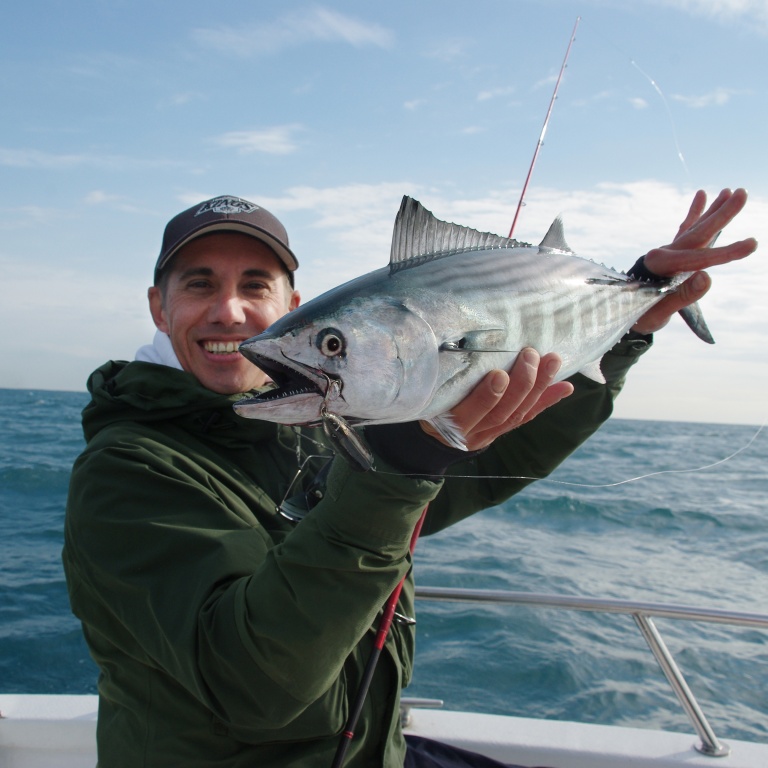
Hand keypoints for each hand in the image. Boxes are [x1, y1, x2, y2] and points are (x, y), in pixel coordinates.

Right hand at [421, 349, 573, 450]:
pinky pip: (525, 418)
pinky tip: (564, 388)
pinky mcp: (498, 434)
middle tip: (531, 355)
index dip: (487, 397)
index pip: (469, 413)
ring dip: (539, 388)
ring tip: (553, 362)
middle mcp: (469, 434)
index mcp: (446, 423)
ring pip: (517, 415)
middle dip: (521, 384)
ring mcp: (486, 436)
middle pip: (501, 413)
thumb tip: (452, 341)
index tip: (500, 373)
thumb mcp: (423, 392)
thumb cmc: (423, 401)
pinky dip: (545, 402)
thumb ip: (439, 374)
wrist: (426, 439)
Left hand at [632, 188, 757, 334]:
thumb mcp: (659, 312)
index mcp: (660, 267)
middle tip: (742, 192)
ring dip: (713, 210)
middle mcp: (663, 254)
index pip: (698, 258)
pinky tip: (701, 194)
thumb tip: (707, 277)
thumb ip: (683, 296)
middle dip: (721, 214)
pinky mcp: (670, 253)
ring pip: (695, 228)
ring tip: (730, 190)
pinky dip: (694, 213)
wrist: (620, 313)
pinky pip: (684, 230)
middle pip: (698, 233)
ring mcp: (667, 252)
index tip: (751, 244)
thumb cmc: (640, 316)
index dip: (725, 252)